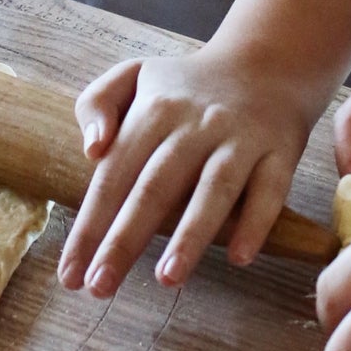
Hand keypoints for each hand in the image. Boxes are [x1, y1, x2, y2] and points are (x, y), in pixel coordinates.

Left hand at [58, 44, 323, 296]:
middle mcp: (195, 126)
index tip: (70, 274)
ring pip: (213, 189)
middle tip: (100, 287)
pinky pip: (270, 190)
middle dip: (125, 240)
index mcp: (153, 110)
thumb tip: (92, 150)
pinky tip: (239, 257)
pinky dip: (256, 223)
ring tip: (166, 279)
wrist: (267, 63)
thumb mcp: (133, 76)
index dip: (90, 226)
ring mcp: (240, 140)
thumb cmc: (187, 86)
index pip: (113, 175)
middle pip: (155, 187)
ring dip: (190, 235)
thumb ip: (97, 103)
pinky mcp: (281, 152)